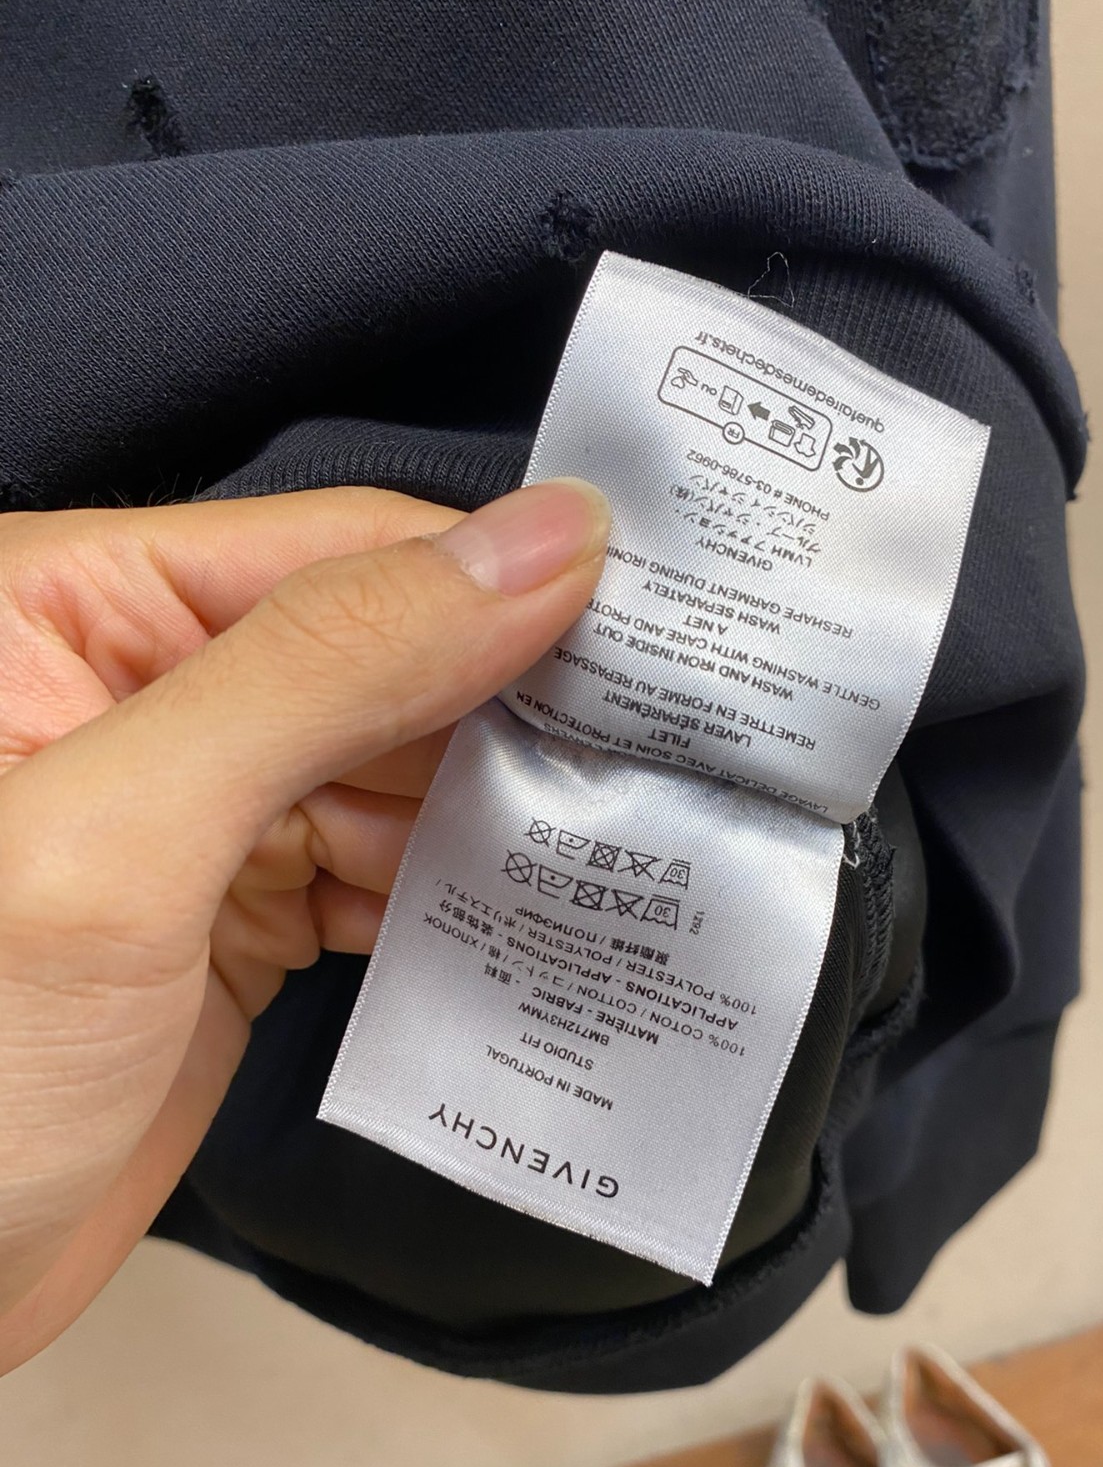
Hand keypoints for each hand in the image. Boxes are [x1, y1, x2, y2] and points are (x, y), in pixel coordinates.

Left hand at [0, 480, 608, 1372]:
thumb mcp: (118, 842)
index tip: (656, 634)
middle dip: (515, 713)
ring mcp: (198, 811)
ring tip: (612, 848)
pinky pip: (382, 872)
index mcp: (78, 609)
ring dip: (499, 816)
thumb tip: (536, 545)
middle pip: (389, 657)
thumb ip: (322, 671)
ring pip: (401, 770)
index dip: (499, 581)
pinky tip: (523, 921)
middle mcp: (146, 690)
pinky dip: (455, 899)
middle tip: (660, 759)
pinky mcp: (236, 916)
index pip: (340, 552)